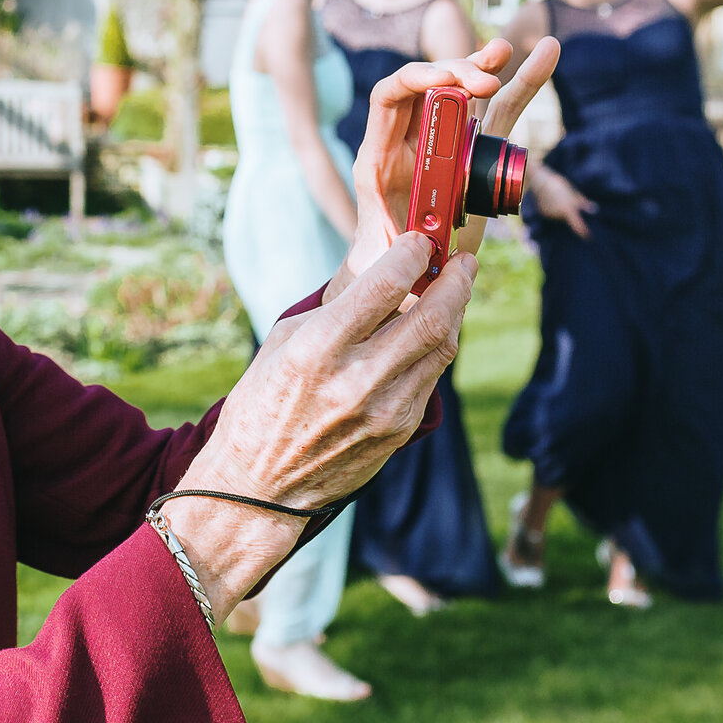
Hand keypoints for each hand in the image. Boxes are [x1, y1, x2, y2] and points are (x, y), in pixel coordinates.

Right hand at [168, 232, 472, 617]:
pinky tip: (432, 331)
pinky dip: (437, 347)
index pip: (383, 287)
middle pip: (430, 318)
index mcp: (316, 349)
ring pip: (441, 347)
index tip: (421, 238)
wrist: (261, 485)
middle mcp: (355, 380)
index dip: (412, 254)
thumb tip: (382, 267)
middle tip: (461, 260)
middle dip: (455, 280)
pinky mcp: (400, 431)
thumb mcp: (284, 340)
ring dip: (455, 311)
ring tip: (455, 288)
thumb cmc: (264, 402)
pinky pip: (431, 377)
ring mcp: (384, 411)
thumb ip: (337, 307)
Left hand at [331, 37, 559, 295]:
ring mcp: (444, 145)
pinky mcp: (475, 155)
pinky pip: (497, 115)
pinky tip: (541, 56)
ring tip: (507, 48)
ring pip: (465, 95)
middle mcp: (410, 142)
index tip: (447, 80)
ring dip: (484, 67)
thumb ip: (403, 252)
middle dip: (456, 73)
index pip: (389, 97)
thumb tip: (423, 246)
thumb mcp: (387, 260)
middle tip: (486, 80)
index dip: (415, 79)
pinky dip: (518, 86)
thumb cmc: (385, 270)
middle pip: (428, 87)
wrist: (398, 281)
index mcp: (378, 156)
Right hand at [529, 166, 595, 238]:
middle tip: (568, 206)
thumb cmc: (559, 185)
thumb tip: (594, 209)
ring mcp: (550, 215)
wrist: (540, 181)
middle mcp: (558, 215)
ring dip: (561, 214)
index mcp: (568, 210)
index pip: (577, 225)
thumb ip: (583, 202)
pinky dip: (553, 212)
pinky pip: (551, 215)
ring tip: (558, 201)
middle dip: (570, 217)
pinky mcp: (543, 213)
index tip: (588, 237)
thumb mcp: (573, 192)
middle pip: (568, 220)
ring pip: (559, 218)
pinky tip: (552, 202)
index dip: (583, 232)